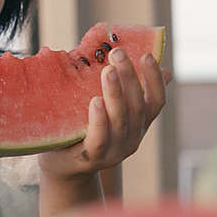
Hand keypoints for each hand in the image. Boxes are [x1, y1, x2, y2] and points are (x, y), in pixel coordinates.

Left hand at [39, 48, 170, 179]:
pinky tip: (95, 101)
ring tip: (108, 70)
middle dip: (130, 78)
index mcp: (139, 124)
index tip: (146, 55)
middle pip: (137, 107)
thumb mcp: (105, 105)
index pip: (156, 102)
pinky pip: (99, 138)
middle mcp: (132, 138)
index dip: (154, 79)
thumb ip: (119, 85)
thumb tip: (133, 55)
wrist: (61, 162)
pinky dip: (99, 119)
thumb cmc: (83, 125)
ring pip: (120, 121)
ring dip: (116, 93)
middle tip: (117, 53)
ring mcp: (114, 151)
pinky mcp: (91, 158)